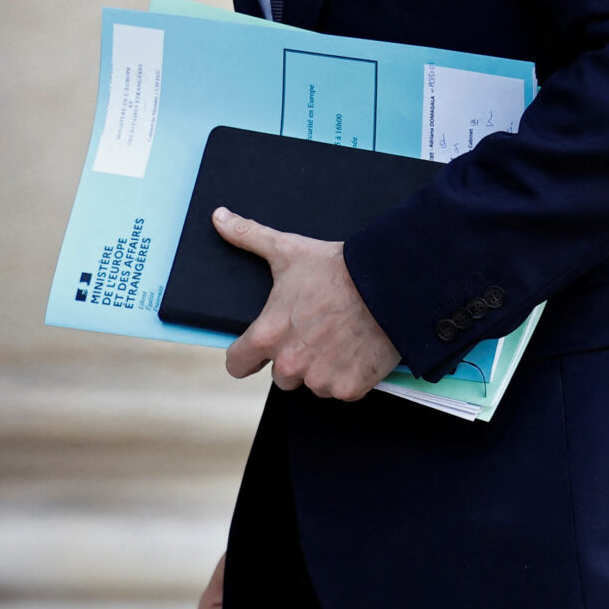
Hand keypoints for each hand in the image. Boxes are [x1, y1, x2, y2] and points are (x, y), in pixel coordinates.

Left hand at [214, 206, 400, 399]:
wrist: (389, 284)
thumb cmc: (337, 269)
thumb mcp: (288, 251)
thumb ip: (249, 237)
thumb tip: (219, 217)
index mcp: (267, 335)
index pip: (237, 365)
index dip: (246, 355)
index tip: (259, 347)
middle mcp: (290, 364)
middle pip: (280, 375)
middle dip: (293, 358)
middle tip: (313, 331)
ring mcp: (321, 379)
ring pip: (312, 383)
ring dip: (321, 368)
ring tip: (337, 338)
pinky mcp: (349, 388)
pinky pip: (341, 390)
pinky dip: (348, 375)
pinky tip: (356, 349)